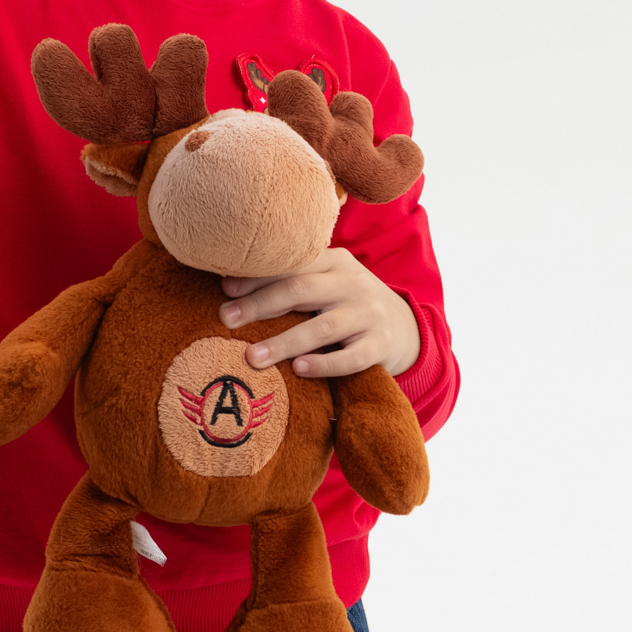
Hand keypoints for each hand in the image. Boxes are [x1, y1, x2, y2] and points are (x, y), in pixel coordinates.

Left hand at [219, 247, 420, 378]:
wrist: (405, 328)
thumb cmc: (347, 305)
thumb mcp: (327, 284)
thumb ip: (293, 281)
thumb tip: (229, 287)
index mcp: (335, 262)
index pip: (292, 264)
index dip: (257, 276)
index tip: (225, 289)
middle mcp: (353, 283)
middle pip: (301, 290)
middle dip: (261, 304)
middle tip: (227, 319)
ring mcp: (369, 314)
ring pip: (323, 327)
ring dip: (284, 342)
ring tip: (253, 356)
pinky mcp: (380, 346)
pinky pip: (351, 357)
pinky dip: (324, 364)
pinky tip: (299, 369)